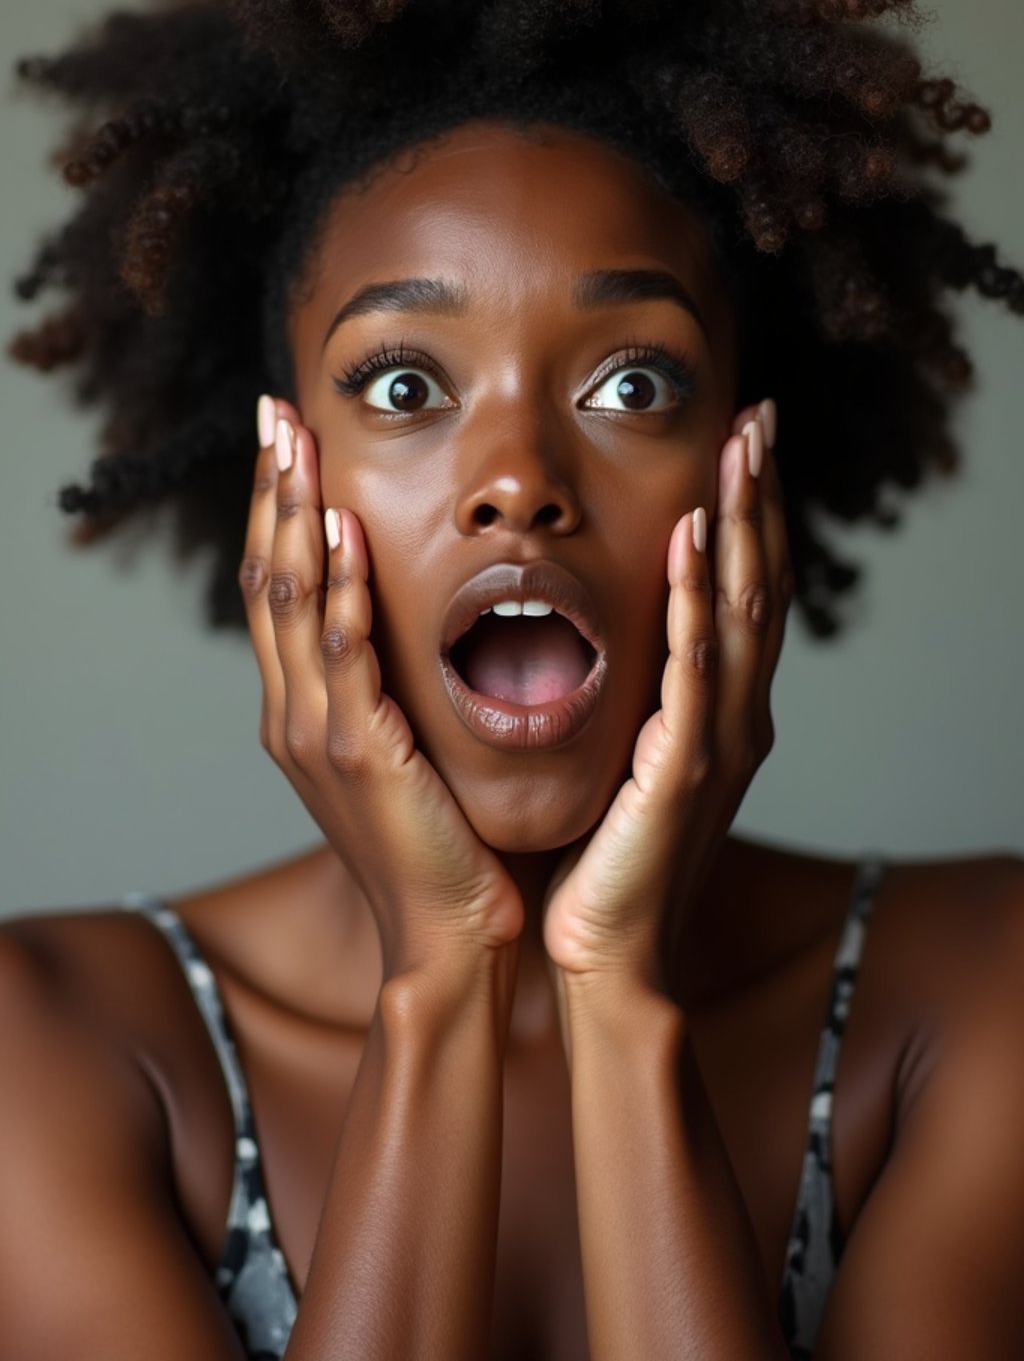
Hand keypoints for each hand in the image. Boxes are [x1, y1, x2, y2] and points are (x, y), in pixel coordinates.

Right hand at [239, 397, 522, 976]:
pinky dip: (339, 591)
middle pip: (267, 578)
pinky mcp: (356, 752)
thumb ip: (389, 682)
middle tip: (274, 413)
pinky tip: (342, 535)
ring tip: (295, 444)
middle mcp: (292, 712)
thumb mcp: (402, 746)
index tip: (285, 441)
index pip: (278, 588)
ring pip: (290, 604)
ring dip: (293, 517)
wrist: (447, 931)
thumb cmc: (437, 839)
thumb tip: (415, 612)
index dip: (276, 510)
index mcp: (302, 708)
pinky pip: (342, 655)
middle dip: (270, 491)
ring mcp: (316, 732)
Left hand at [542, 398, 790, 991]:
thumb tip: (601, 628)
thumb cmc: (607, 855)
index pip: (746, 591)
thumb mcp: (629, 753)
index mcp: (722, 709)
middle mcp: (736, 715)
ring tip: (741, 447)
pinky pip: (693, 670)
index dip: (751, 514)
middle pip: (761, 583)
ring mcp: (718, 740)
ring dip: (742, 523)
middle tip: (759, 416)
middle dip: (760, 496)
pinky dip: (697, 602)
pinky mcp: (684, 768)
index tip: (742, 440)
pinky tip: (691, 542)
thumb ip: (637, 692)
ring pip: (742, 611)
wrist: (606, 950)